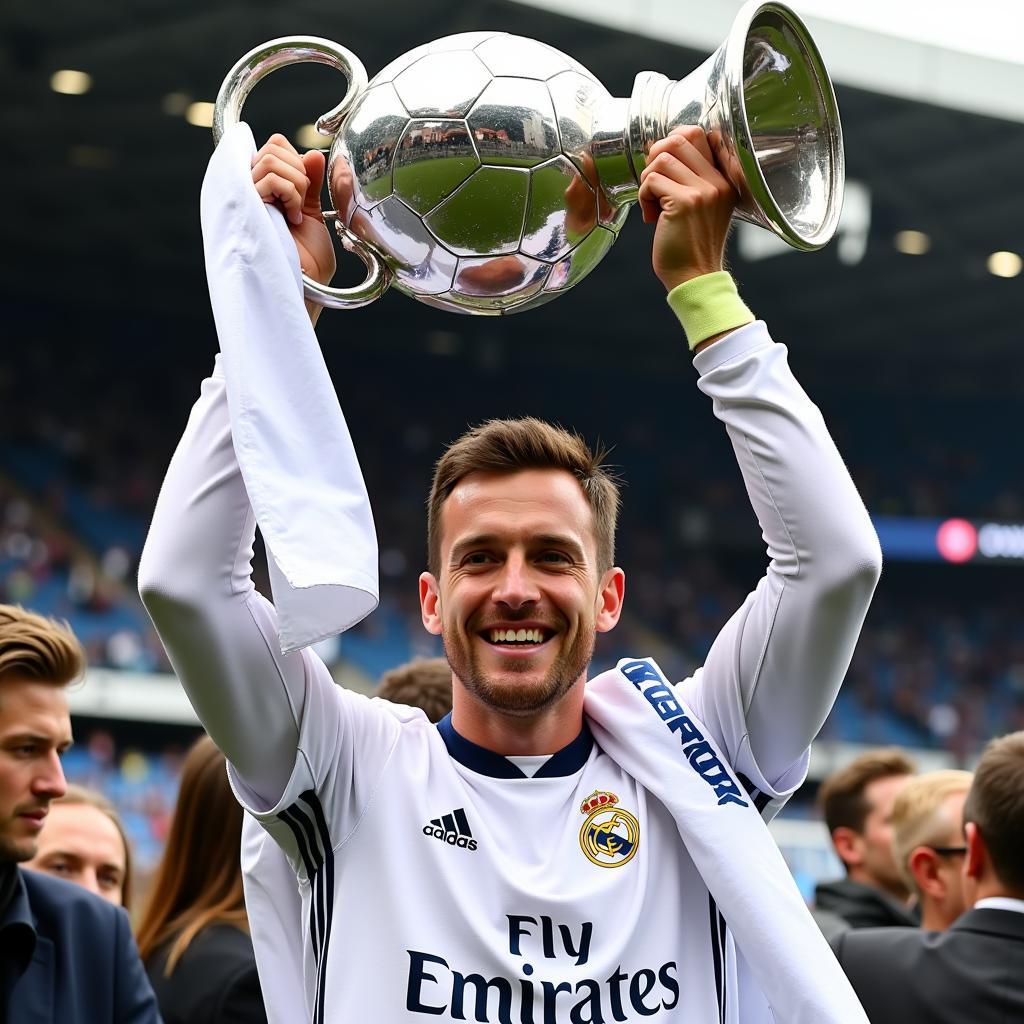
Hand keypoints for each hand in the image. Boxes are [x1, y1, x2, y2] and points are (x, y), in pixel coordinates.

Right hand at [251, 134, 336, 287]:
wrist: (309, 287)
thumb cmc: (310, 261)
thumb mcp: (315, 213)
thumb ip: (311, 183)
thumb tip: (313, 153)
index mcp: (268, 188)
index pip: (275, 145)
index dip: (297, 159)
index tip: (307, 191)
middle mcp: (252, 189)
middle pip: (273, 147)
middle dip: (300, 174)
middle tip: (302, 206)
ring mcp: (247, 198)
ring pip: (271, 160)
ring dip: (297, 186)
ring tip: (297, 214)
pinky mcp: (247, 208)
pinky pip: (270, 178)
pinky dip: (291, 194)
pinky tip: (293, 218)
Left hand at [638, 126, 736, 291]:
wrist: (694, 278)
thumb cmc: (690, 247)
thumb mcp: (702, 209)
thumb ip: (692, 181)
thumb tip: (661, 154)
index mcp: (724, 181)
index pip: (699, 135)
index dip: (672, 144)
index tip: (663, 170)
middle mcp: (717, 182)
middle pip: (679, 138)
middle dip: (656, 157)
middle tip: (653, 184)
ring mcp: (703, 191)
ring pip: (662, 158)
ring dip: (647, 180)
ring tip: (653, 204)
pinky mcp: (684, 203)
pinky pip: (651, 181)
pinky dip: (643, 197)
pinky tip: (651, 218)